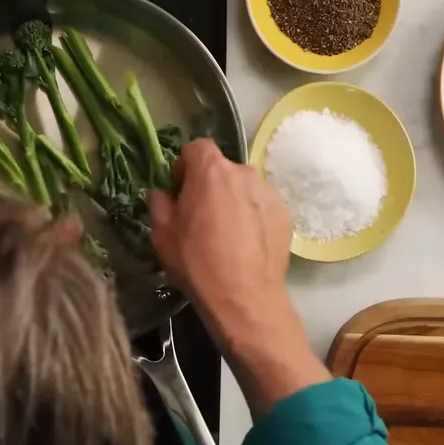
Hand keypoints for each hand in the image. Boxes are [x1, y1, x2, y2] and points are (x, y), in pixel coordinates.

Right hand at [148, 140, 328, 415]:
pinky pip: (260, 207)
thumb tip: (162, 193)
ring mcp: (269, 193)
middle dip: (208, 186)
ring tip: (223, 234)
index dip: (184, 166)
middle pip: (221, 169)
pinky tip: (243, 245)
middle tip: (198, 216)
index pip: (196, 148)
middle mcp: (244, 173)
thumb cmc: (196, 262)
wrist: (244, 297)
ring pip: (242, 188)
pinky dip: (251, 218)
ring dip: (231, 201)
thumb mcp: (162, 234)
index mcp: (211, 172)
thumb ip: (159, 204)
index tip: (179, 192)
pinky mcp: (284, 214)